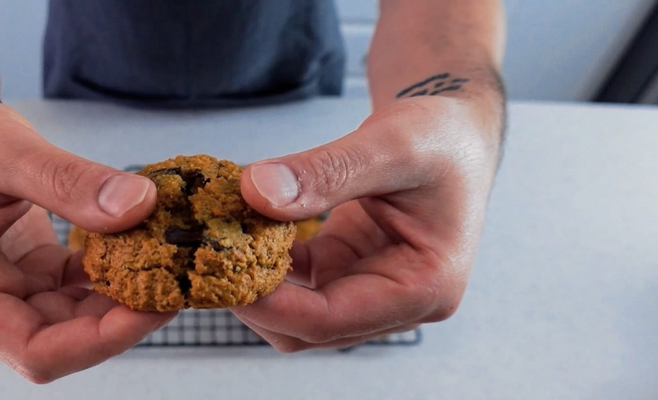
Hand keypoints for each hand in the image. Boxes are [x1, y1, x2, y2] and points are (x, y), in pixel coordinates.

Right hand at [0, 83, 175, 381]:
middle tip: (174, 280)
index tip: (152, 307)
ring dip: (119, 297)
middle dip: (120, 318)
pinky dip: (108, 273)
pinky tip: (139, 246)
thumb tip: (140, 205)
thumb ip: (70, 182)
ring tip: (164, 261)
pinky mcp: (24, 274)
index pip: (35, 351)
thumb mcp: (7, 151)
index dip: (99, 341)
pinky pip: (74, 290)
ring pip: (73, 319)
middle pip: (61, 342)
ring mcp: (2, 292)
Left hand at [233, 95, 502, 350]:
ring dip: (256, 281)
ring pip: (296, 312)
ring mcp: (371, 288)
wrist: (453, 125)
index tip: (220, 272)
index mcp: (425, 287)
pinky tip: (239, 226)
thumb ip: (325, 172)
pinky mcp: (347, 267)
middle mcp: (399, 300)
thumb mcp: (390, 145)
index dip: (270, 304)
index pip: (331, 320)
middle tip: (205, 257)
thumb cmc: (441, 135)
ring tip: (217, 240)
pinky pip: (296, 280)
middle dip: (255, 299)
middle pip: (308, 329)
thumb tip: (255, 192)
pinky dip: (265, 258)